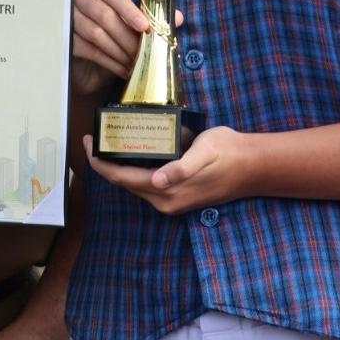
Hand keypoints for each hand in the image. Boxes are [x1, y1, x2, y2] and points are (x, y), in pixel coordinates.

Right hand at [71, 0, 148, 95]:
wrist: (92, 65)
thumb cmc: (114, 37)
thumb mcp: (134, 27)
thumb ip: (153, 19)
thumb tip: (178, 17)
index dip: (130, 10)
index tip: (144, 26)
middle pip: (105, 15)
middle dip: (127, 37)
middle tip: (143, 52)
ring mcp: (70, 19)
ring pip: (97, 34)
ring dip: (120, 51)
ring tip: (135, 63)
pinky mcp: (65, 40)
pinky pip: (89, 50)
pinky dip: (109, 62)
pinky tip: (122, 69)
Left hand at [82, 126, 250, 214]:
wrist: (252, 166)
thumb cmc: (228, 153)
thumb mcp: (204, 153)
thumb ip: (181, 168)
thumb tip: (158, 180)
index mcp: (167, 191)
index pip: (121, 179)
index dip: (100, 163)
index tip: (87, 142)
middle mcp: (165, 201)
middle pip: (123, 183)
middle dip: (104, 163)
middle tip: (93, 138)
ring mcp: (171, 201)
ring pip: (133, 184)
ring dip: (117, 167)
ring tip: (107, 143)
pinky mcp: (178, 196)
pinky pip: (146, 184)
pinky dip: (132, 169)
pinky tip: (130, 154)